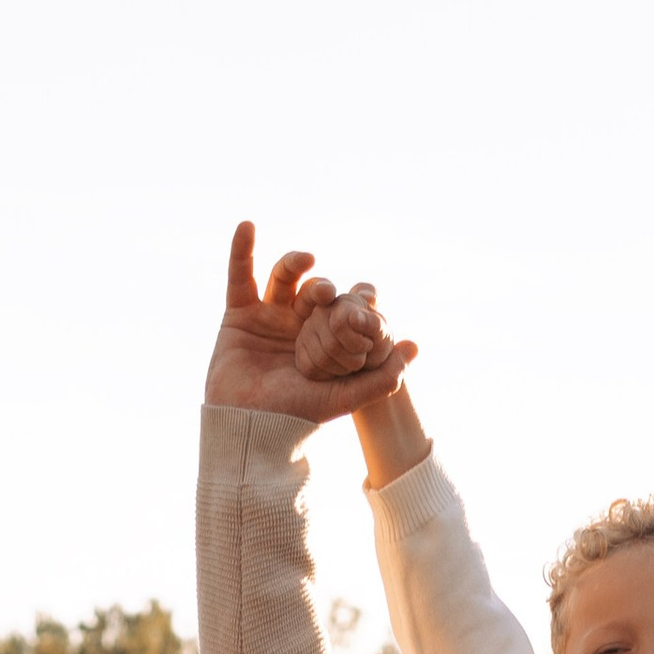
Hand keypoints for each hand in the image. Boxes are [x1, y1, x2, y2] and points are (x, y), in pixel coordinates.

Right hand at [206, 220, 416, 422]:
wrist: (250, 427)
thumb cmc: (297, 416)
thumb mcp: (346, 397)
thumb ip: (382, 377)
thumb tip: (414, 348)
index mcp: (323, 341)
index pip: (340, 308)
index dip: (352, 298)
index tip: (366, 293)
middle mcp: (297, 325)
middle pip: (312, 290)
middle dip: (322, 288)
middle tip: (326, 294)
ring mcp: (267, 318)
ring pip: (283, 278)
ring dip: (293, 263)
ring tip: (306, 260)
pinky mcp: (238, 315)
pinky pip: (240, 276)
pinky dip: (241, 251)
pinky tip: (247, 227)